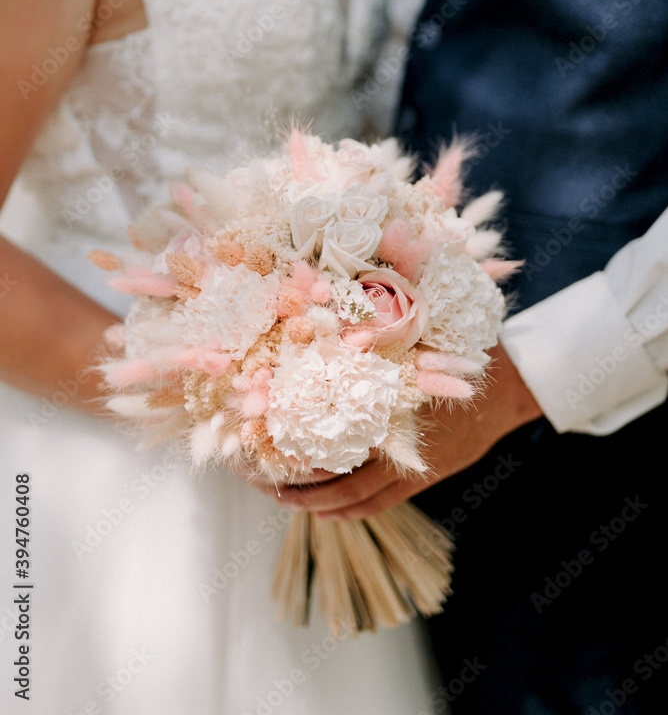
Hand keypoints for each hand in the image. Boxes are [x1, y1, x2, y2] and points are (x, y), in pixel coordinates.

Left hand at [273, 344, 542, 519]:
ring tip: (289, 501)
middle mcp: (396, 439)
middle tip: (267, 484)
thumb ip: (377, 342)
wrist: (508, 388)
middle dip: (300, 484)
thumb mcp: (416, 342)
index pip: (333, 434)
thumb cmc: (457, 355)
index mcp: (389, 404)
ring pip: (356, 496)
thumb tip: (327, 320)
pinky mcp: (425, 475)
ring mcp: (412, 463)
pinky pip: (381, 502)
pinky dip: (352, 511)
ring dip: (320, 503)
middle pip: (337, 473)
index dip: (298, 445)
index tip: (267, 444)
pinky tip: (329, 512)